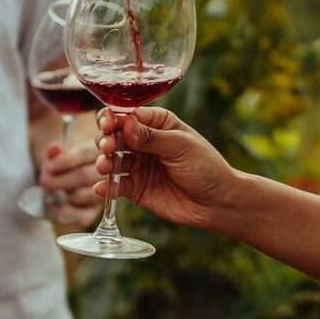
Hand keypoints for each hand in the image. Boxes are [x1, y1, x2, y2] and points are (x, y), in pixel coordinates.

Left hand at [37, 135, 101, 225]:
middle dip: (61, 179)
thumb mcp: (58, 153)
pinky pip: (79, 217)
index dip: (67, 160)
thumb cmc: (61, 162)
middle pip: (85, 176)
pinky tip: (50, 204)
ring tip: (46, 189)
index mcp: (102, 151)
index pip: (87, 153)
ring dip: (59, 194)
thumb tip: (54, 148)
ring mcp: (102, 195)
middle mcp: (108, 174)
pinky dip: (60, 212)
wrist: (59, 180)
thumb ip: (55, 151)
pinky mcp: (92, 213)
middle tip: (44, 180)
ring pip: (80, 196)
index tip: (50, 166)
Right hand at [95, 107, 240, 230]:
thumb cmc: (206, 167)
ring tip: (104, 167)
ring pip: (112, 160)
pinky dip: (106, 187)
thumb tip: (126, 123)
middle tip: (108, 148)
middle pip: (114, 136)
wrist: (217, 203)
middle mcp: (144, 143)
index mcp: (158, 124)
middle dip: (106, 140)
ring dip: (104, 162)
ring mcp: (139, 166)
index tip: (107, 125)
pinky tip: (101, 189)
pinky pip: (117, 186)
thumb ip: (152, 136)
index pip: (128, 115)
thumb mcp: (181, 146)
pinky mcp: (136, 189)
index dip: (113, 118)